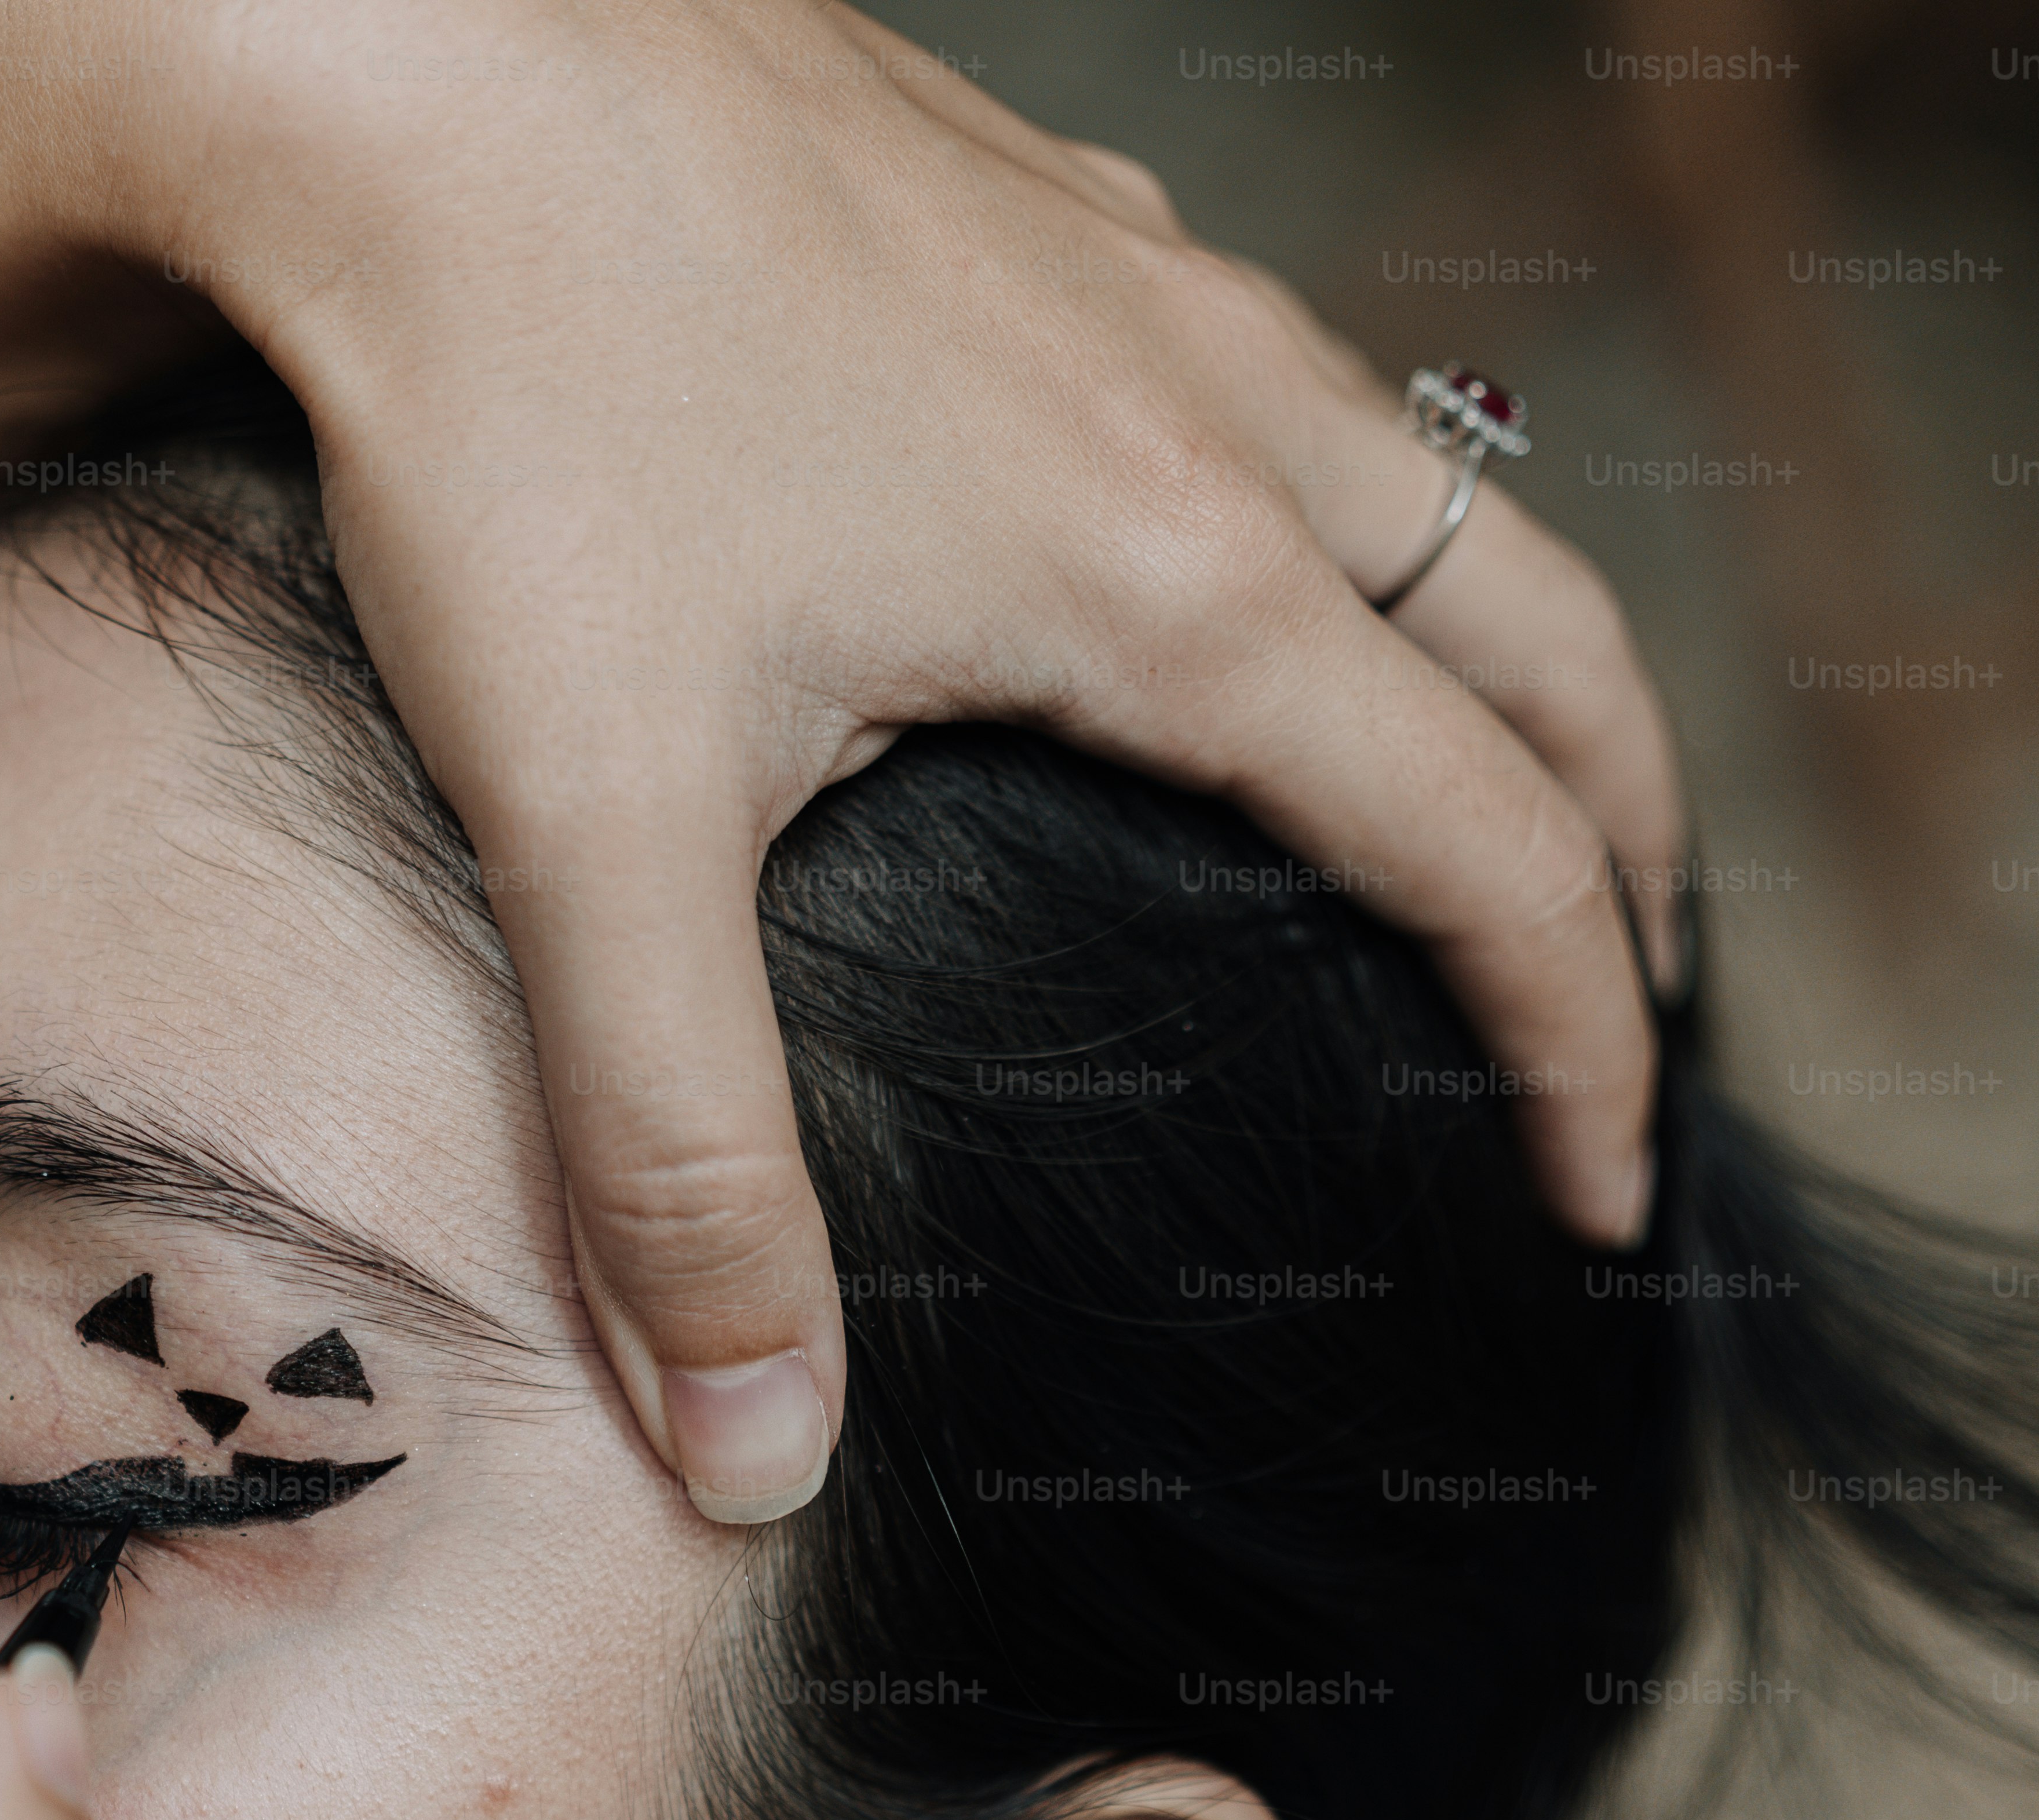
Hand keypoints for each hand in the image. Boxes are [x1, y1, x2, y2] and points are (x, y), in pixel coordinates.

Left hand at [0, 0, 1685, 1515]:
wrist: (404, 60)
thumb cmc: (506, 400)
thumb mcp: (598, 823)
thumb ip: (683, 1159)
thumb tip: (754, 1460)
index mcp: (1184, 584)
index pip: (1497, 853)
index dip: (1584, 1043)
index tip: (1597, 1195)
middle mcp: (1218, 410)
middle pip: (1547, 643)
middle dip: (1627, 837)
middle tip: (1634, 991)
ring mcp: (1134, 284)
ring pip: (1432, 480)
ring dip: (1505, 651)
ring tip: (1492, 782)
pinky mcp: (1026, 208)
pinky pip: (1272, 369)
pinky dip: (1338, 503)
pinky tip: (1220, 546)